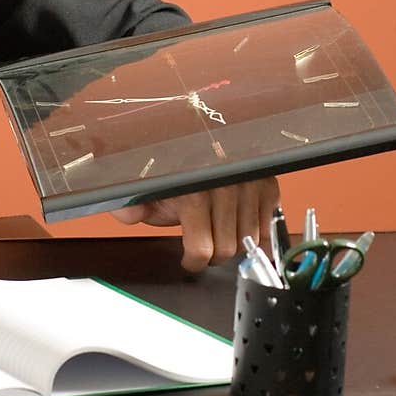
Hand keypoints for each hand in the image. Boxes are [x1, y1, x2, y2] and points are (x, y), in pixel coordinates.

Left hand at [110, 177, 280, 272]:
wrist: (200, 134)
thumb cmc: (175, 163)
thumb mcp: (149, 185)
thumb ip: (133, 204)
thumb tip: (128, 215)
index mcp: (194, 194)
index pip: (201, 250)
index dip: (193, 262)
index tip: (190, 260)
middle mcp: (225, 189)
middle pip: (228, 250)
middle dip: (213, 255)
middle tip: (205, 247)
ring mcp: (249, 186)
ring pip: (249, 240)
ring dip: (235, 243)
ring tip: (220, 233)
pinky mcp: (267, 184)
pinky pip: (267, 224)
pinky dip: (257, 232)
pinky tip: (241, 228)